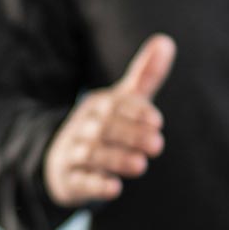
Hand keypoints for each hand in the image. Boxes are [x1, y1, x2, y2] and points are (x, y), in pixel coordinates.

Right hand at [43, 34, 175, 208]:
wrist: (61, 160)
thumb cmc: (104, 127)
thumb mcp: (122, 101)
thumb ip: (145, 76)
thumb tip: (166, 40)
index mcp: (96, 105)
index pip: (115, 105)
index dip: (135, 112)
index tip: (157, 121)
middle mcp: (82, 127)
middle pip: (104, 129)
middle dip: (130, 136)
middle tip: (157, 145)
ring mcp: (73, 153)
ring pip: (91, 155)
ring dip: (116, 159)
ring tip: (140, 165)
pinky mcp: (70, 180)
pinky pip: (80, 181)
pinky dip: (95, 185)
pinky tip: (113, 189)